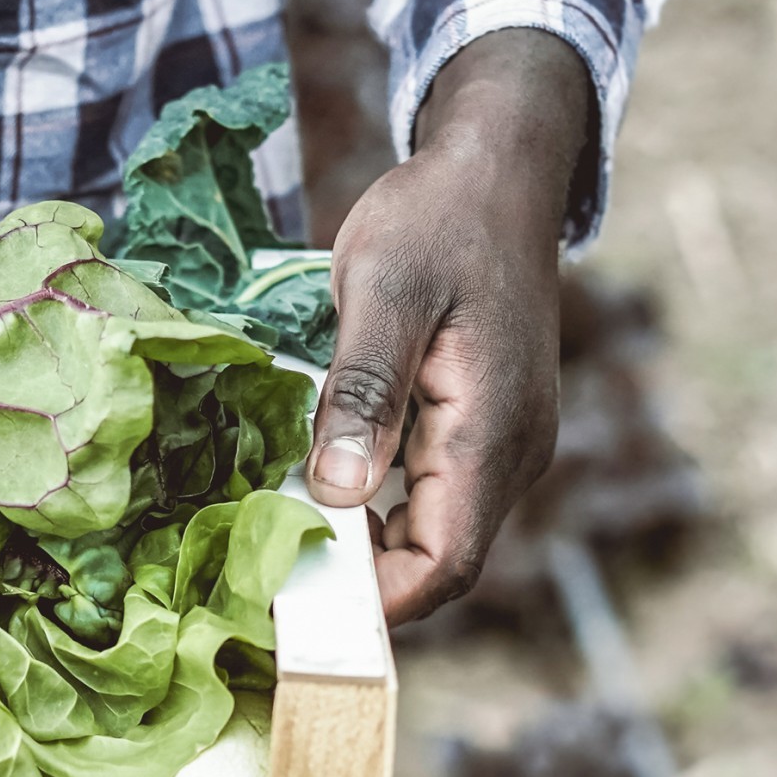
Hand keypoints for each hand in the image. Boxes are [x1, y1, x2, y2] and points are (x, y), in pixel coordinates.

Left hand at [309, 28, 595, 622]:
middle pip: (438, 563)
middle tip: (264, 567)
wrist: (499, 172)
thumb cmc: (438, 220)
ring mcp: (505, 447)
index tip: (290, 600)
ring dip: (363, 545)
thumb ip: (363, 392)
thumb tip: (335, 492)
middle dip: (358, 582)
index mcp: (492, 432)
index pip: (442, 563)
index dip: (373, 603)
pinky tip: (317, 481)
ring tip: (277, 527)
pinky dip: (377, 507)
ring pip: (434, 533)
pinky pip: (432, 497)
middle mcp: (513, 455)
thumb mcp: (383, 291)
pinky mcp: (486, 432)